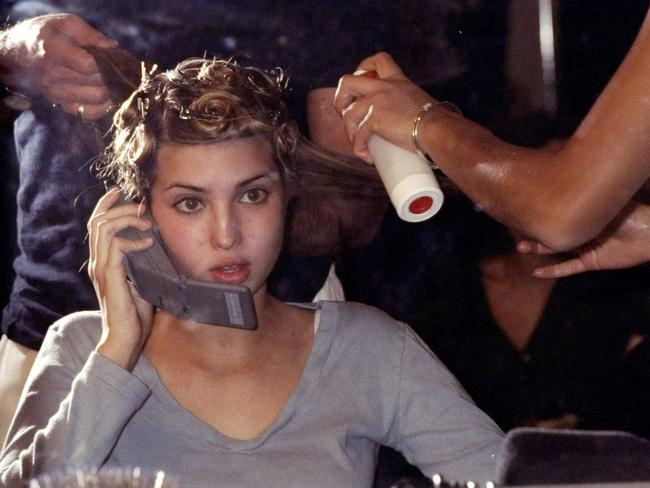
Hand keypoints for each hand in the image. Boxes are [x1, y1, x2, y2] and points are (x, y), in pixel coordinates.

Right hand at [0, 13, 116, 119]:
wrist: (21, 53)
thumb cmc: (48, 35)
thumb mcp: (66, 24)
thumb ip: (91, 35)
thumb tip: (113, 47)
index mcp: (52, 51)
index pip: (87, 65)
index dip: (104, 60)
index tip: (108, 55)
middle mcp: (52, 76)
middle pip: (97, 83)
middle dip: (112, 74)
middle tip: (114, 67)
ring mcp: (57, 94)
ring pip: (98, 98)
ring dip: (111, 89)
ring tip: (111, 78)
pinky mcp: (62, 106)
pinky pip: (91, 113)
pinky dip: (104, 106)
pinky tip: (106, 94)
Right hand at [87, 188, 153, 369]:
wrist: (126, 337)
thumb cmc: (135, 314)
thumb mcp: (141, 280)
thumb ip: (141, 262)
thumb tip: (155, 244)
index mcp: (102, 261)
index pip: (96, 225)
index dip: (105, 205)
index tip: (119, 191)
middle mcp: (97, 262)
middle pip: (97, 221)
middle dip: (119, 207)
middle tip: (140, 206)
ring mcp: (101, 268)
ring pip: (104, 228)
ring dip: (127, 219)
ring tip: (146, 222)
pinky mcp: (110, 275)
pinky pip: (116, 246)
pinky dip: (133, 240)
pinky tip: (148, 242)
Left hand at [333, 52, 432, 162]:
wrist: (437, 129)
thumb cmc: (437, 123)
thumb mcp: (421, 103)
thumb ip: (409, 106)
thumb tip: (408, 123)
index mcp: (397, 81)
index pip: (378, 61)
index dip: (363, 68)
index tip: (362, 84)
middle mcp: (384, 87)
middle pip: (348, 81)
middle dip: (340, 99)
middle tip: (347, 114)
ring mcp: (377, 101)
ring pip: (348, 113)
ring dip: (349, 132)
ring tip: (359, 145)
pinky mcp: (375, 119)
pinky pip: (358, 135)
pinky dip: (358, 148)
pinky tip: (366, 157)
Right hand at [517, 201, 649, 277]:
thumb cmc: (633, 212)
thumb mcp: (606, 199)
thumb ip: (588, 191)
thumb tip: (570, 168)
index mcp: (583, 213)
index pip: (557, 212)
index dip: (540, 212)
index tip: (521, 207)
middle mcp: (582, 230)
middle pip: (552, 231)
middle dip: (533, 231)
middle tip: (514, 229)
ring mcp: (585, 247)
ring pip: (556, 249)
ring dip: (538, 249)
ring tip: (521, 246)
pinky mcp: (591, 262)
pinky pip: (568, 268)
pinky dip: (553, 271)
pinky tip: (537, 273)